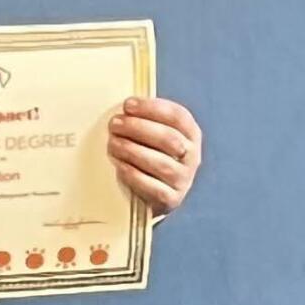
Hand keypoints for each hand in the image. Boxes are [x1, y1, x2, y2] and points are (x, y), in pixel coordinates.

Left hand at [108, 95, 202, 215]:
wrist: (157, 196)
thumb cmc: (153, 158)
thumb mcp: (156, 137)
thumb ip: (147, 122)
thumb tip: (125, 108)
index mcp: (191, 135)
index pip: (177, 116)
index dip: (152, 108)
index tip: (128, 105)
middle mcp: (192, 156)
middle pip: (168, 138)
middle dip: (138, 128)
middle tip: (115, 124)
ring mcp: (183, 179)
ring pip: (161, 163)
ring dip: (133, 151)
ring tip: (113, 143)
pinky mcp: (171, 199)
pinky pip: (153, 187)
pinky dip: (134, 175)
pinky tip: (119, 166)